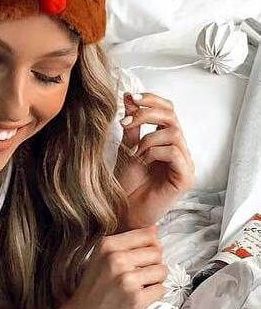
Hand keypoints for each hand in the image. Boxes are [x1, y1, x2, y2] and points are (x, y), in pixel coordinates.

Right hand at [61, 225, 167, 308]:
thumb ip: (126, 244)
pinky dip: (153, 295)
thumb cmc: (93, 290)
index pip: (147, 234)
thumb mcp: (101, 259)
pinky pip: (161, 289)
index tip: (136, 260)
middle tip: (136, 277)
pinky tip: (137, 300)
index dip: (147, 248)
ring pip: (162, 270)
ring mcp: (127, 280)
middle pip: (157, 252)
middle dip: (152, 265)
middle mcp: (117, 259)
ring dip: (154, 281)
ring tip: (136, 288)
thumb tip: (154, 230)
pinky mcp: (137, 300)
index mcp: (107, 245)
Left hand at [114, 92, 195, 229]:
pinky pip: (174, 152)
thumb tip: (129, 98)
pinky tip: (142, 162)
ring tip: (134, 153)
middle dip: (147, 113)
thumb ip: (132, 125)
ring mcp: (185, 164)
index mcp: (167, 141)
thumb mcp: (126, 147)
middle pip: (173, 117)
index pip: (168, 110)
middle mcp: (180, 150)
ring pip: (173, 133)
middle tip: (127, 120)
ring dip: (147, 139)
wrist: (123, 211)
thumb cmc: (127, 184)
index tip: (131, 97)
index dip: (152, 100)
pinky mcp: (185, 178)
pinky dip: (154, 152)